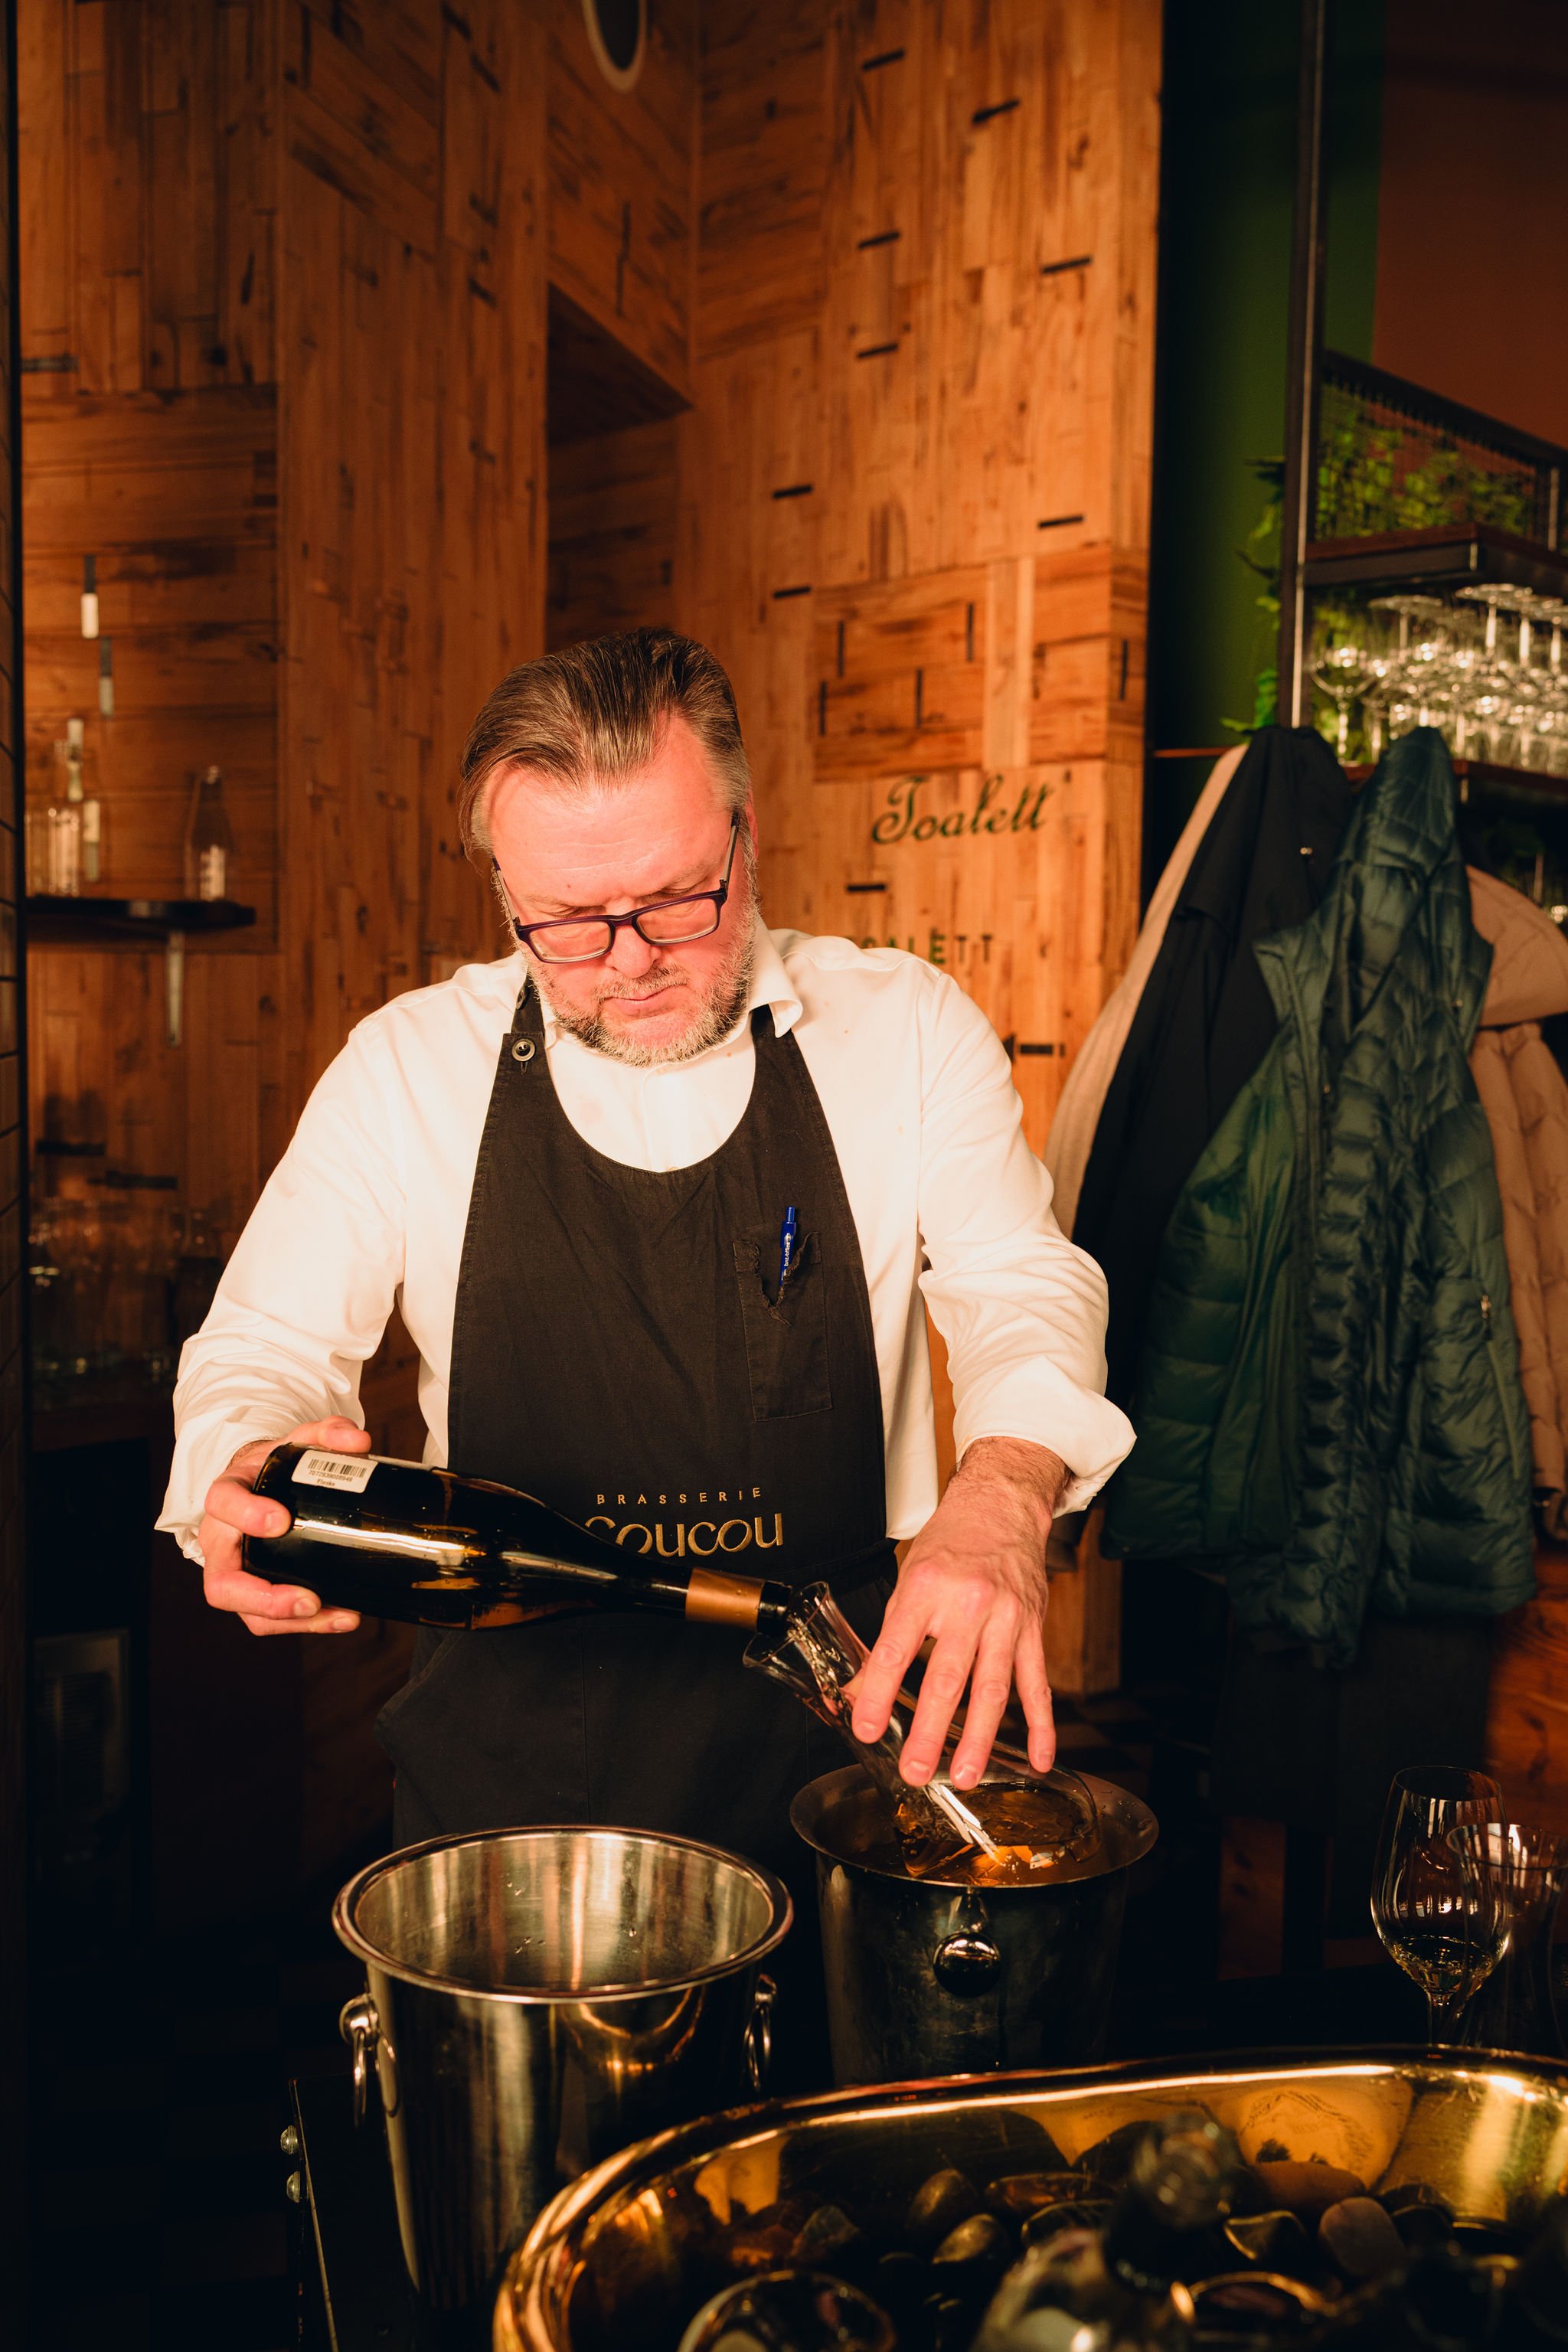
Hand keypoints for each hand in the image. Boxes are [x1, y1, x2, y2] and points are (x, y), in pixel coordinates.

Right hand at [198, 1416, 367, 1636]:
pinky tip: (341, 1616)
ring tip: (335, 1614)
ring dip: (289, 1621)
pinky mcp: (252, 1594)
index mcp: (226, 1496)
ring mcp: (233, 1572)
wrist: (258, 1486)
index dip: (246, 1515)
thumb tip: (359, 1441)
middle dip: (264, 1597)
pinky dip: (303, 1625)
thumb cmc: (273, 1469)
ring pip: (246, 1611)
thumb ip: (326, 1434)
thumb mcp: (296, 1442)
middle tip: (308, 1598)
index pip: (222, 1504)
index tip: (281, 1521)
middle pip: (222, 1582)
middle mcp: (220, 1541)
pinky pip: (267, 1619)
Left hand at [851, 1437, 1064, 1788]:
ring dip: (980, 1739)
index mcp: (926, 1588)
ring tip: (964, 1776)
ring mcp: (1006, 1619)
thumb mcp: (907, 1579)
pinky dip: (1041, 1726)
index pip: (896, 1650)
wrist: (1001, 1504)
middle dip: (930, 1731)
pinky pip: (1038, 1684)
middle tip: (916, 1771)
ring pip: (994, 1689)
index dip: (879, 1693)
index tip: (868, 1728)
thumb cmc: (950, 1542)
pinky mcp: (1033, 1628)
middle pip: (948, 1677)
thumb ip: (888, 1638)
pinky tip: (1039, 1759)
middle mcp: (968, 1603)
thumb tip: (859, 1693)